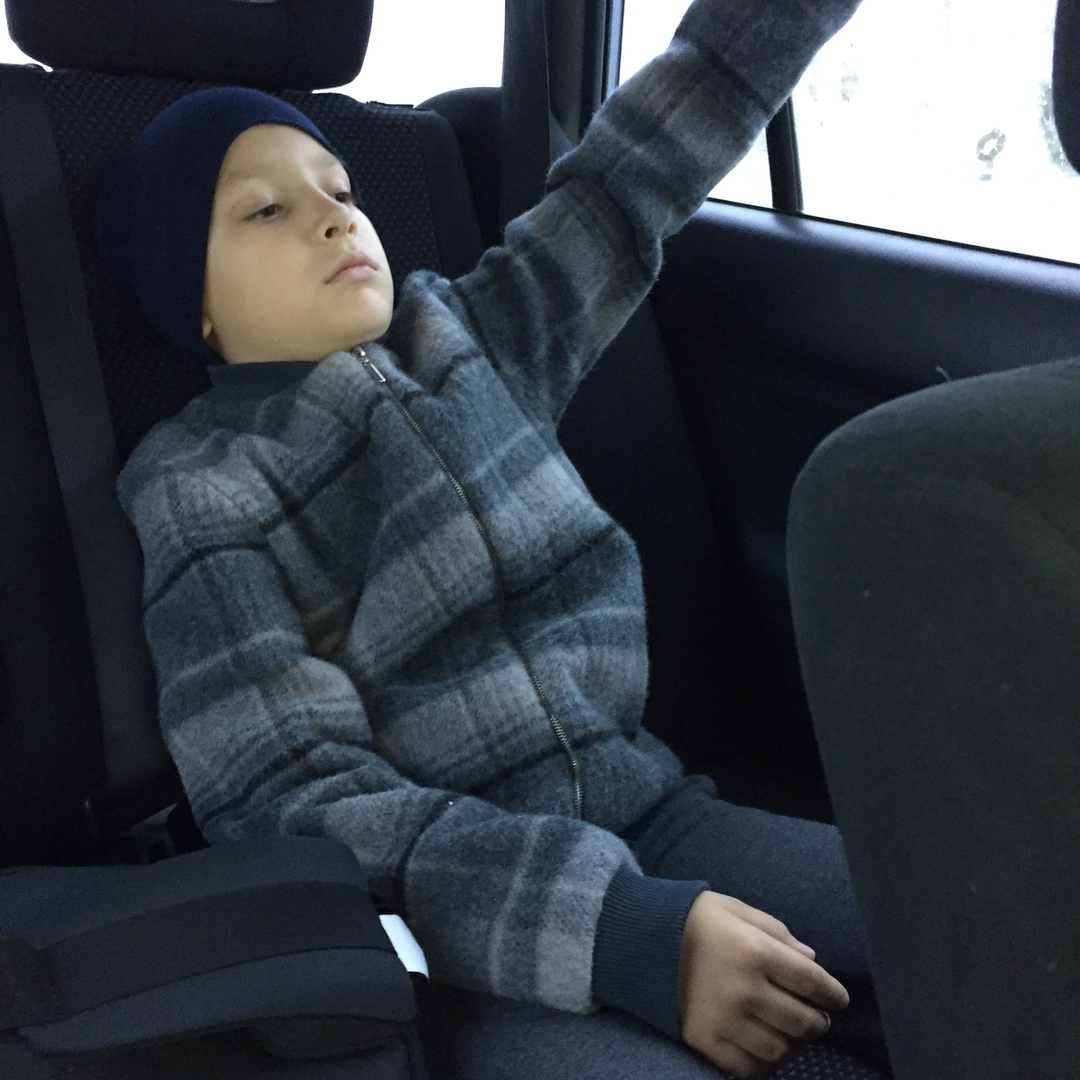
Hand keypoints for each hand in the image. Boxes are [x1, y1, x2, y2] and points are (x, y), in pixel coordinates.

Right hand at [679, 891, 848, 1077]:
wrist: (642, 938)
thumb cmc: (697, 919)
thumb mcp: (738, 910)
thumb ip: (777, 931)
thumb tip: (812, 958)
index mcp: (754, 950)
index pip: (811, 981)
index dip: (832, 993)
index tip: (838, 998)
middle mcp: (743, 989)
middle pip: (801, 1020)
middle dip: (817, 1021)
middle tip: (817, 1018)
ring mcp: (724, 1019)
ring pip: (778, 1048)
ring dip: (793, 1045)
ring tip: (792, 1035)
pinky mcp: (704, 1040)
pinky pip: (747, 1067)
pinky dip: (764, 1064)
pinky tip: (766, 1050)